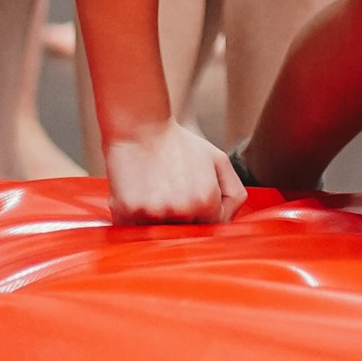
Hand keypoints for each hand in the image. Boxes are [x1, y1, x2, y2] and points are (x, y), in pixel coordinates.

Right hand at [104, 122, 242, 224]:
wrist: (140, 126)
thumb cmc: (178, 143)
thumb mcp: (217, 160)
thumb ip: (234, 192)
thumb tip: (229, 222)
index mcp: (206, 201)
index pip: (210, 229)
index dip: (200, 216)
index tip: (189, 199)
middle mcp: (182, 210)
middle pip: (184, 233)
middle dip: (179, 219)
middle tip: (170, 193)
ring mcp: (154, 213)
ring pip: (157, 235)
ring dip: (155, 222)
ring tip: (153, 192)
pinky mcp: (128, 212)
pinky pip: (132, 230)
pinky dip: (133, 219)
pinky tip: (137, 195)